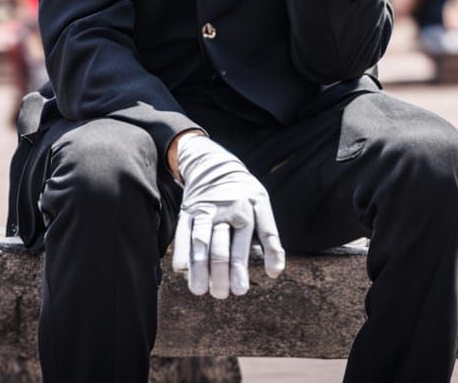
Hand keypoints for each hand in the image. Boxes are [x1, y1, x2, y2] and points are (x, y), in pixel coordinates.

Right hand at [171, 134, 284, 298]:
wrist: (213, 164)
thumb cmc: (242, 194)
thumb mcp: (260, 204)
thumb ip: (268, 235)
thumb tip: (275, 273)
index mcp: (253, 205)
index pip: (263, 233)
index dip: (262, 258)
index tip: (255, 283)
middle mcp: (231, 207)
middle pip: (227, 246)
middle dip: (225, 273)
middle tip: (224, 294)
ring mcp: (208, 209)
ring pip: (203, 241)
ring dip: (201, 268)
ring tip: (201, 290)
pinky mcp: (189, 211)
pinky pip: (184, 233)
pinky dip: (183, 252)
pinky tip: (182, 270)